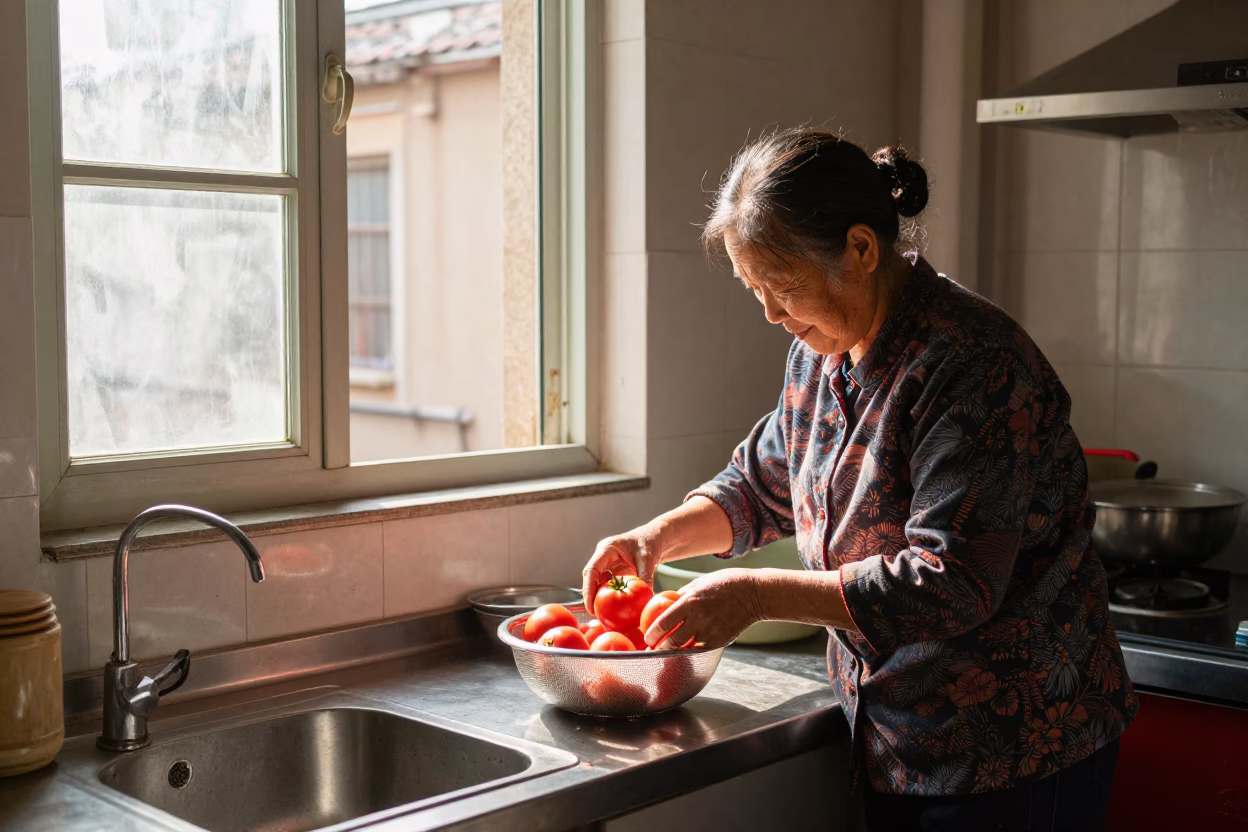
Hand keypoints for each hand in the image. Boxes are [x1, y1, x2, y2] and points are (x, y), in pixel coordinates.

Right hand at [582, 529, 662, 616]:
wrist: (653, 539)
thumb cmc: (649, 543)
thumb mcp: (648, 559)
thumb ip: (646, 576)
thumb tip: (646, 595)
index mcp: (607, 549)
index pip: (592, 569)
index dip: (588, 588)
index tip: (590, 605)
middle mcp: (603, 557)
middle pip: (590, 578)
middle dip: (590, 596)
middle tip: (594, 614)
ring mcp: (606, 564)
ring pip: (596, 583)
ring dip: (598, 597)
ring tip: (601, 614)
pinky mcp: (611, 572)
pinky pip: (606, 585)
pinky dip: (608, 596)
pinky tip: (612, 608)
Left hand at [644, 568, 761, 649]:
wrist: (754, 593)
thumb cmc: (726, 583)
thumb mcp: (700, 582)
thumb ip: (683, 595)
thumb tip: (667, 602)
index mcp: (690, 602)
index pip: (663, 622)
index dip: (651, 633)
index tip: (646, 637)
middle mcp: (698, 618)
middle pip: (671, 640)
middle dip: (659, 647)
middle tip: (653, 648)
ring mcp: (709, 632)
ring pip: (684, 648)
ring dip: (673, 651)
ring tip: (666, 651)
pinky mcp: (719, 641)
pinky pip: (699, 650)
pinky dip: (690, 652)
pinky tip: (685, 651)